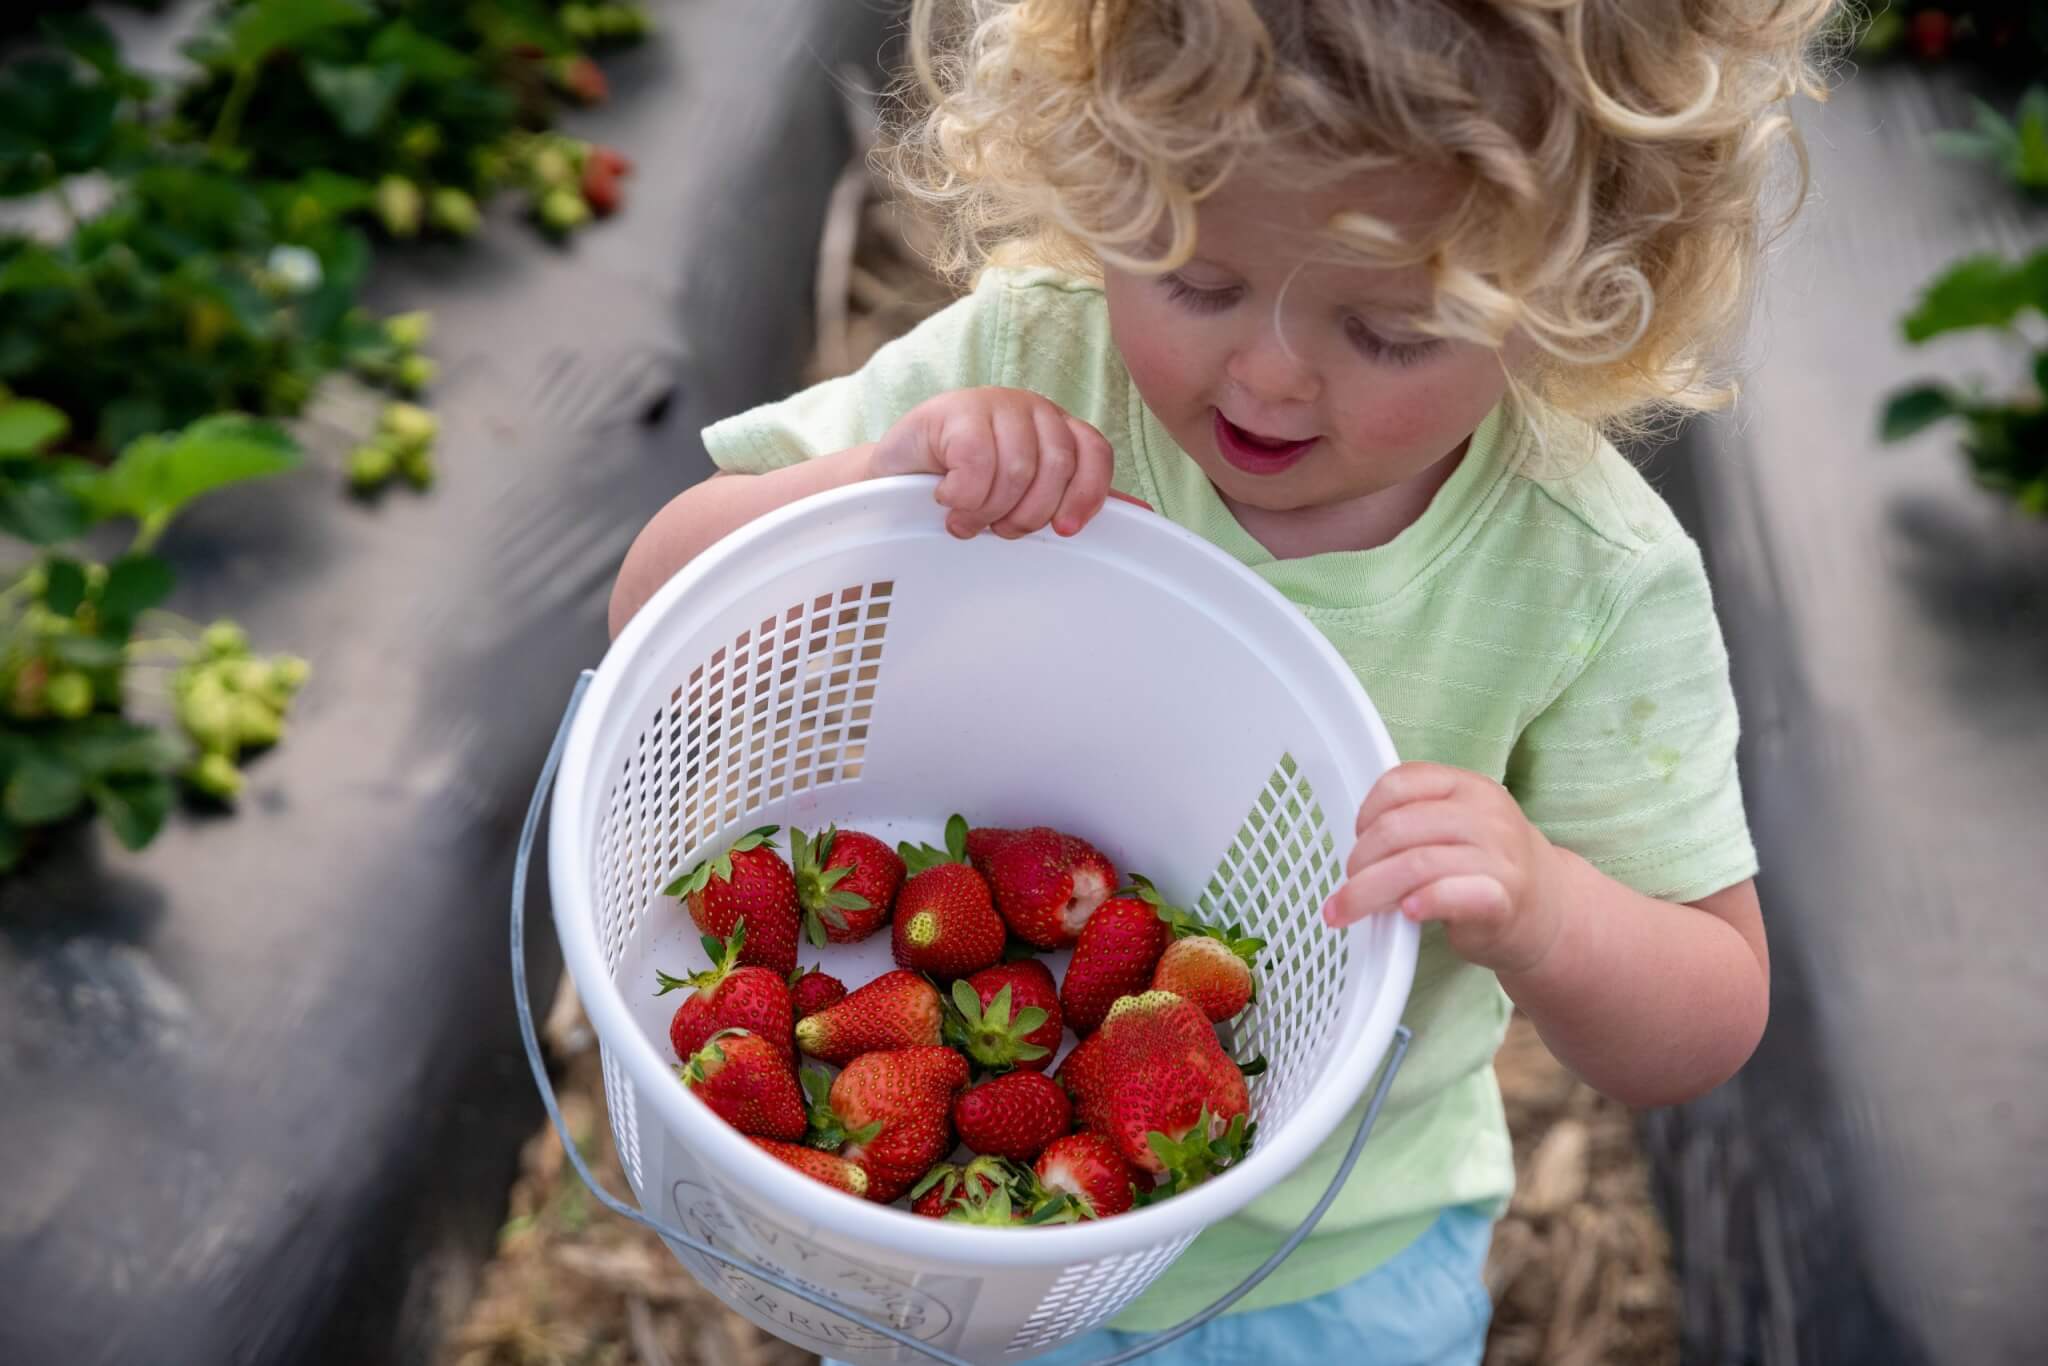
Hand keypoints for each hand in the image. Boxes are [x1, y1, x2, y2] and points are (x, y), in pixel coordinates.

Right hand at [871, 387, 1115, 539]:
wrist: (897, 471)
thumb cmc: (965, 483)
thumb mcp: (1023, 491)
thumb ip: (1075, 496)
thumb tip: (1140, 514)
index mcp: (1058, 428)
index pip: (1095, 454)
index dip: (1086, 495)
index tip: (1064, 530)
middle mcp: (1033, 409)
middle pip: (1056, 468)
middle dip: (1028, 513)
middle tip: (999, 528)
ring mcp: (995, 403)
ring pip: (1017, 470)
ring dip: (989, 510)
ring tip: (967, 520)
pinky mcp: (956, 409)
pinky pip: (977, 464)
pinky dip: (963, 496)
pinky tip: (946, 498)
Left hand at [1323, 762, 1566, 976]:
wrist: (1551, 911)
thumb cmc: (1489, 867)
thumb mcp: (1461, 825)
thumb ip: (1418, 821)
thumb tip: (1356, 846)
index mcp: (1469, 787)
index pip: (1401, 782)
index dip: (1366, 812)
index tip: (1356, 840)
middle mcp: (1486, 815)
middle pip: (1398, 828)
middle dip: (1360, 861)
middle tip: (1347, 888)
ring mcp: (1499, 856)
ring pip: (1414, 864)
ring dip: (1369, 890)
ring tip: (1350, 910)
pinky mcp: (1503, 899)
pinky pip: (1451, 893)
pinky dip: (1422, 901)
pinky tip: (1405, 913)